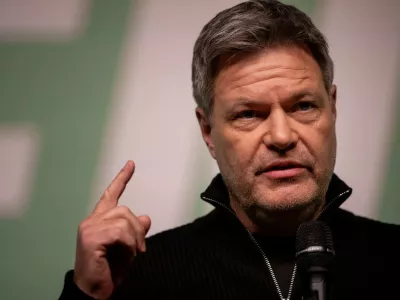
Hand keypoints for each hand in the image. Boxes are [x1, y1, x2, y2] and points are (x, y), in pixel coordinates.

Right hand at [73, 160, 150, 298]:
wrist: (95, 290)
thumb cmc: (110, 269)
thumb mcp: (128, 246)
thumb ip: (135, 231)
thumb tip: (146, 217)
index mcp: (99, 220)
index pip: (110, 194)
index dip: (122, 178)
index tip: (131, 164)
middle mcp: (92, 220)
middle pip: (124, 210)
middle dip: (137, 229)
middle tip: (139, 248)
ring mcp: (89, 228)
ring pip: (124, 220)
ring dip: (134, 239)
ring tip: (131, 254)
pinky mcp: (90, 238)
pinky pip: (120, 232)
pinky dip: (129, 244)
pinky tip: (127, 255)